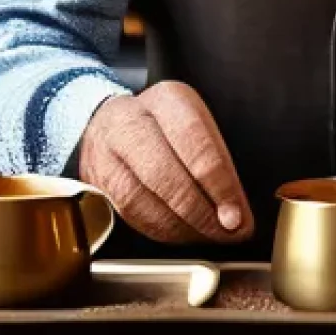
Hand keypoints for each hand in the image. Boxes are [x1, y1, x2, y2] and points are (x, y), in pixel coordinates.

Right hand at [78, 80, 254, 244]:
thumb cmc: (164, 126)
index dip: (217, 183)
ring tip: (210, 235)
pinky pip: (130, 216)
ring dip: (182, 228)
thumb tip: (238, 213)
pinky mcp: (97, 183)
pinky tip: (184, 233)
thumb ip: (219, 163)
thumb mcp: (197, 124)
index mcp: (166, 99)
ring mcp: (107, 153)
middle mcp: (130, 122)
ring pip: (142, 200)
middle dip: (200, 212)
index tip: (237, 214)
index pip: (193, 141)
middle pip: (163, 173)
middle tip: (228, 231)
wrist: (110, 122)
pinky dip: (162, 231)